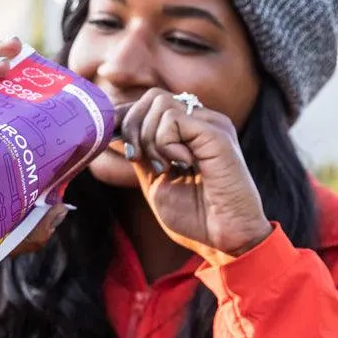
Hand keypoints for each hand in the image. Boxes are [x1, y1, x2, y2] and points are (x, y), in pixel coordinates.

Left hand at [119, 89, 271, 255]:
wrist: (224, 240)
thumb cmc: (195, 216)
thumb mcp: (155, 179)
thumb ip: (141, 152)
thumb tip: (113, 129)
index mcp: (191, 130)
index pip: (150, 102)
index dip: (126, 118)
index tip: (117, 143)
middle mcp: (203, 120)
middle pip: (152, 97)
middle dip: (133, 126)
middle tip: (139, 159)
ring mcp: (212, 123)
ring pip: (160, 104)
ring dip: (149, 138)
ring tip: (165, 167)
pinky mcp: (217, 133)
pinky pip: (173, 119)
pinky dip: (165, 143)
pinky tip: (181, 164)